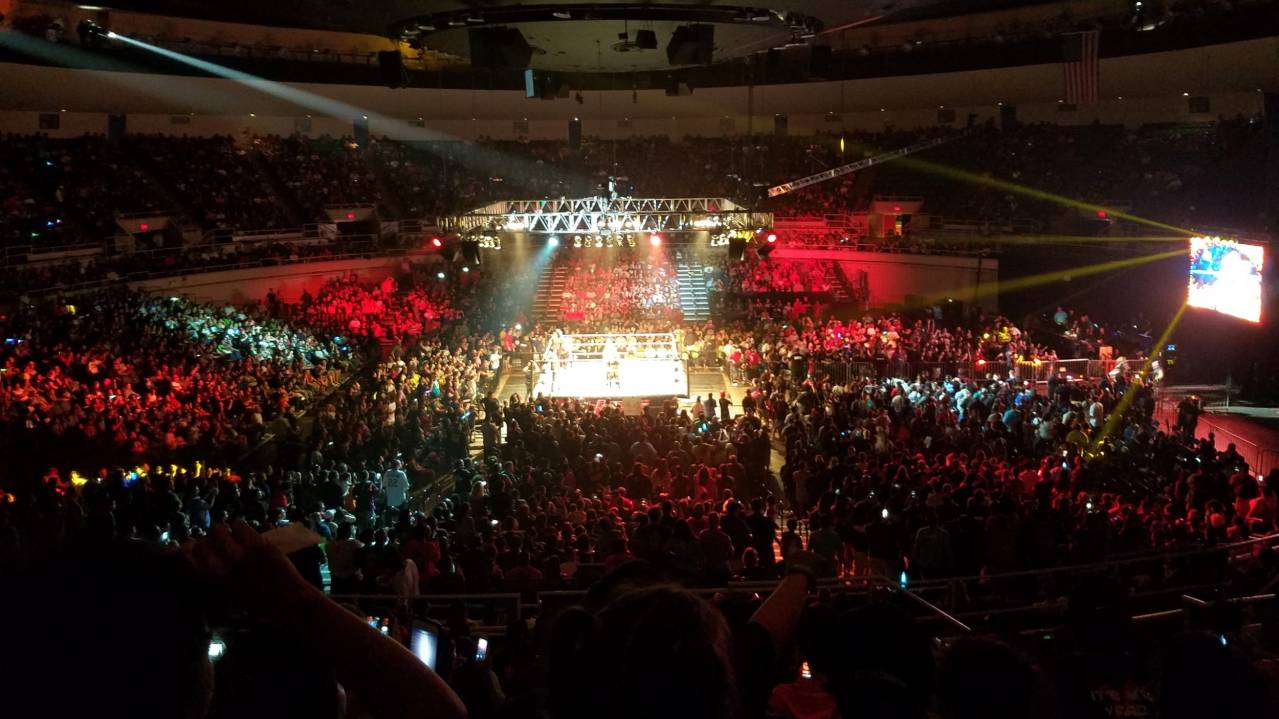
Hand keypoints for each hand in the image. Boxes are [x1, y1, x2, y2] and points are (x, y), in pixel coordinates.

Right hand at [185, 520, 320, 618]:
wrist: (290, 600)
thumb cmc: (261, 605)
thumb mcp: (232, 596)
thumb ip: (216, 580)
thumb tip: (203, 563)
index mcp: (216, 583)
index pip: (190, 560)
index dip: (188, 551)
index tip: (191, 547)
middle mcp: (224, 567)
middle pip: (202, 543)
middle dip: (206, 540)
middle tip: (215, 539)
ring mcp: (241, 554)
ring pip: (219, 531)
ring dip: (221, 530)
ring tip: (228, 534)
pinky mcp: (258, 544)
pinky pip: (241, 526)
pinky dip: (238, 526)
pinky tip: (241, 530)